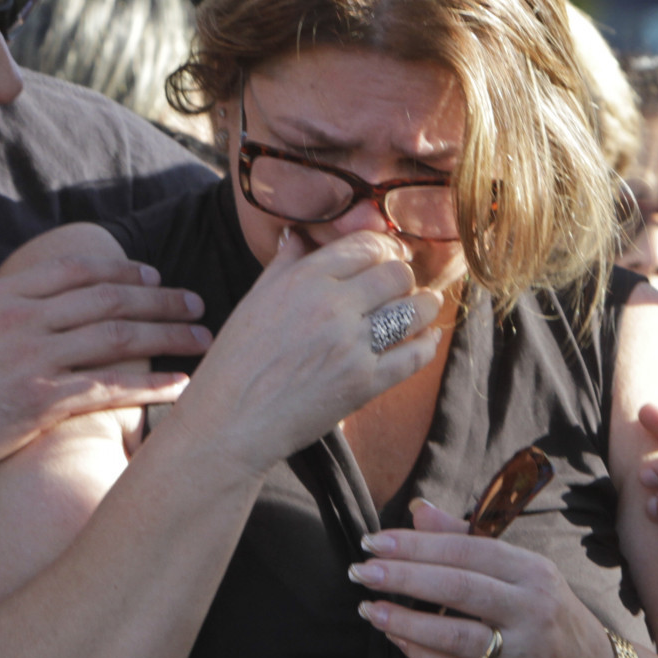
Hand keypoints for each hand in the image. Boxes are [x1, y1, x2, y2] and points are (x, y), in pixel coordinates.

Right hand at [0, 252, 211, 486]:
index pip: (74, 272)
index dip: (120, 272)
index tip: (151, 277)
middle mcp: (20, 319)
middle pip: (108, 299)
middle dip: (160, 300)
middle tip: (194, 302)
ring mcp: (31, 359)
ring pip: (118, 337)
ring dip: (169, 335)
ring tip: (204, 337)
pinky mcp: (39, 403)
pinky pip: (109, 388)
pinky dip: (152, 385)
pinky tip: (182, 385)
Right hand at [169, 229, 444, 476]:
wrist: (229, 423)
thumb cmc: (235, 362)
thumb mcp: (253, 301)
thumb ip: (284, 265)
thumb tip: (299, 235)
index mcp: (303, 280)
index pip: (366, 246)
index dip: (384, 249)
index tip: (386, 259)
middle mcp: (331, 306)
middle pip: (397, 274)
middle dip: (403, 278)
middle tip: (401, 287)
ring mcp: (351, 345)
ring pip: (414, 309)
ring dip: (424, 305)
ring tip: (422, 307)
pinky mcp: (364, 383)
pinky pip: (415, 355)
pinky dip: (427, 344)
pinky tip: (426, 338)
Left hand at [350, 499, 613, 657]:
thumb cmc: (544, 613)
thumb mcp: (519, 572)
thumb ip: (466, 541)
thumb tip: (420, 510)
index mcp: (532, 571)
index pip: (466, 549)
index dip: (416, 545)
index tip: (375, 543)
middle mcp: (531, 608)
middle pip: (457, 587)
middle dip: (403, 578)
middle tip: (362, 572)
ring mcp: (522, 652)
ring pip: (454, 634)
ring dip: (404, 621)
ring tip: (370, 609)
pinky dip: (420, 655)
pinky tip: (395, 639)